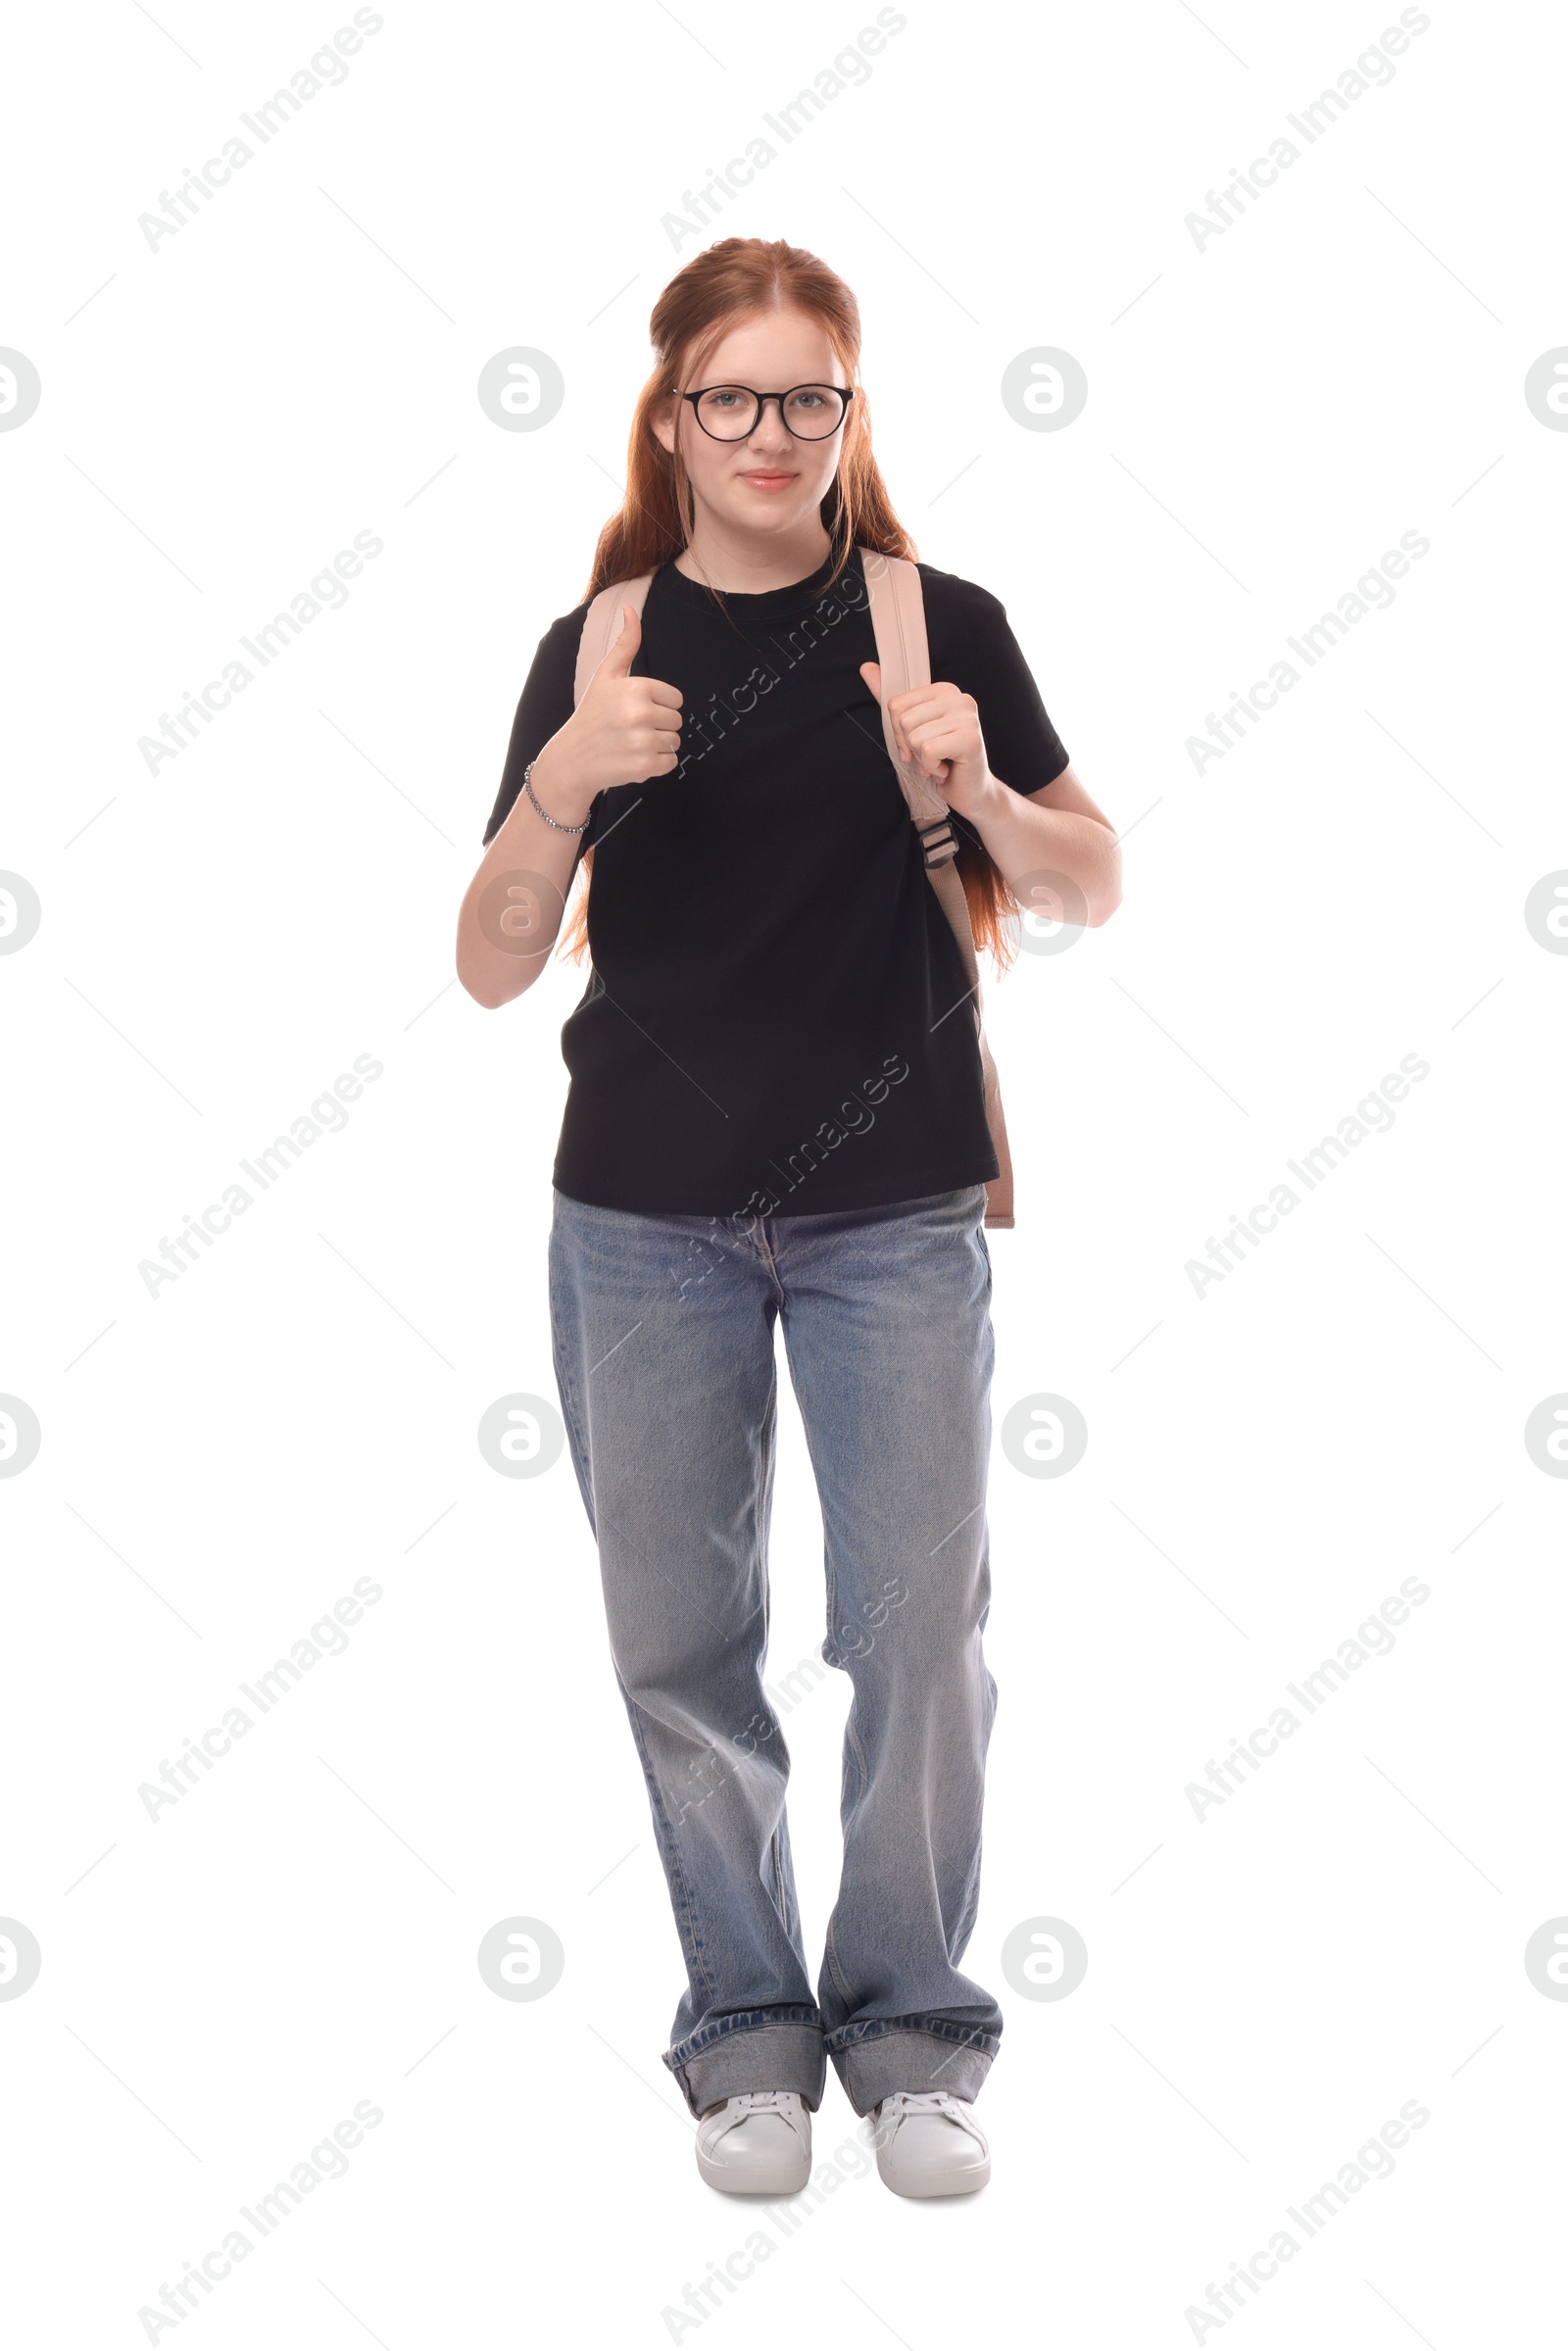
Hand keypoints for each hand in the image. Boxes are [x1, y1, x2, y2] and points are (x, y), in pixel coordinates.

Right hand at [536, 604, 682, 814]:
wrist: (572, 758)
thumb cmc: (592, 714)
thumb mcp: (606, 675)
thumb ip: (625, 644)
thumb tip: (631, 609)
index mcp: (637, 687)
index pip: (675, 699)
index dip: (658, 705)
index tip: (634, 710)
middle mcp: (641, 713)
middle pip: (677, 720)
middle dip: (658, 726)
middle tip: (630, 729)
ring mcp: (643, 741)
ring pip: (675, 742)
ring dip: (658, 745)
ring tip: (631, 744)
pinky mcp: (645, 766)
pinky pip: (672, 762)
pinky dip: (657, 764)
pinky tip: (634, 759)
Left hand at [859, 662, 993, 817]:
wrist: (968, 791)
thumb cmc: (940, 759)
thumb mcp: (911, 728)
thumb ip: (891, 700)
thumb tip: (866, 666)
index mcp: (945, 690)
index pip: (896, 705)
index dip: (898, 733)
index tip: (916, 744)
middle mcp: (960, 698)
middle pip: (905, 721)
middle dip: (911, 747)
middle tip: (930, 755)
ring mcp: (968, 717)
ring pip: (915, 737)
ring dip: (922, 759)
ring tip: (939, 761)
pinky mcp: (971, 739)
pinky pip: (928, 750)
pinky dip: (931, 767)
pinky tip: (945, 769)